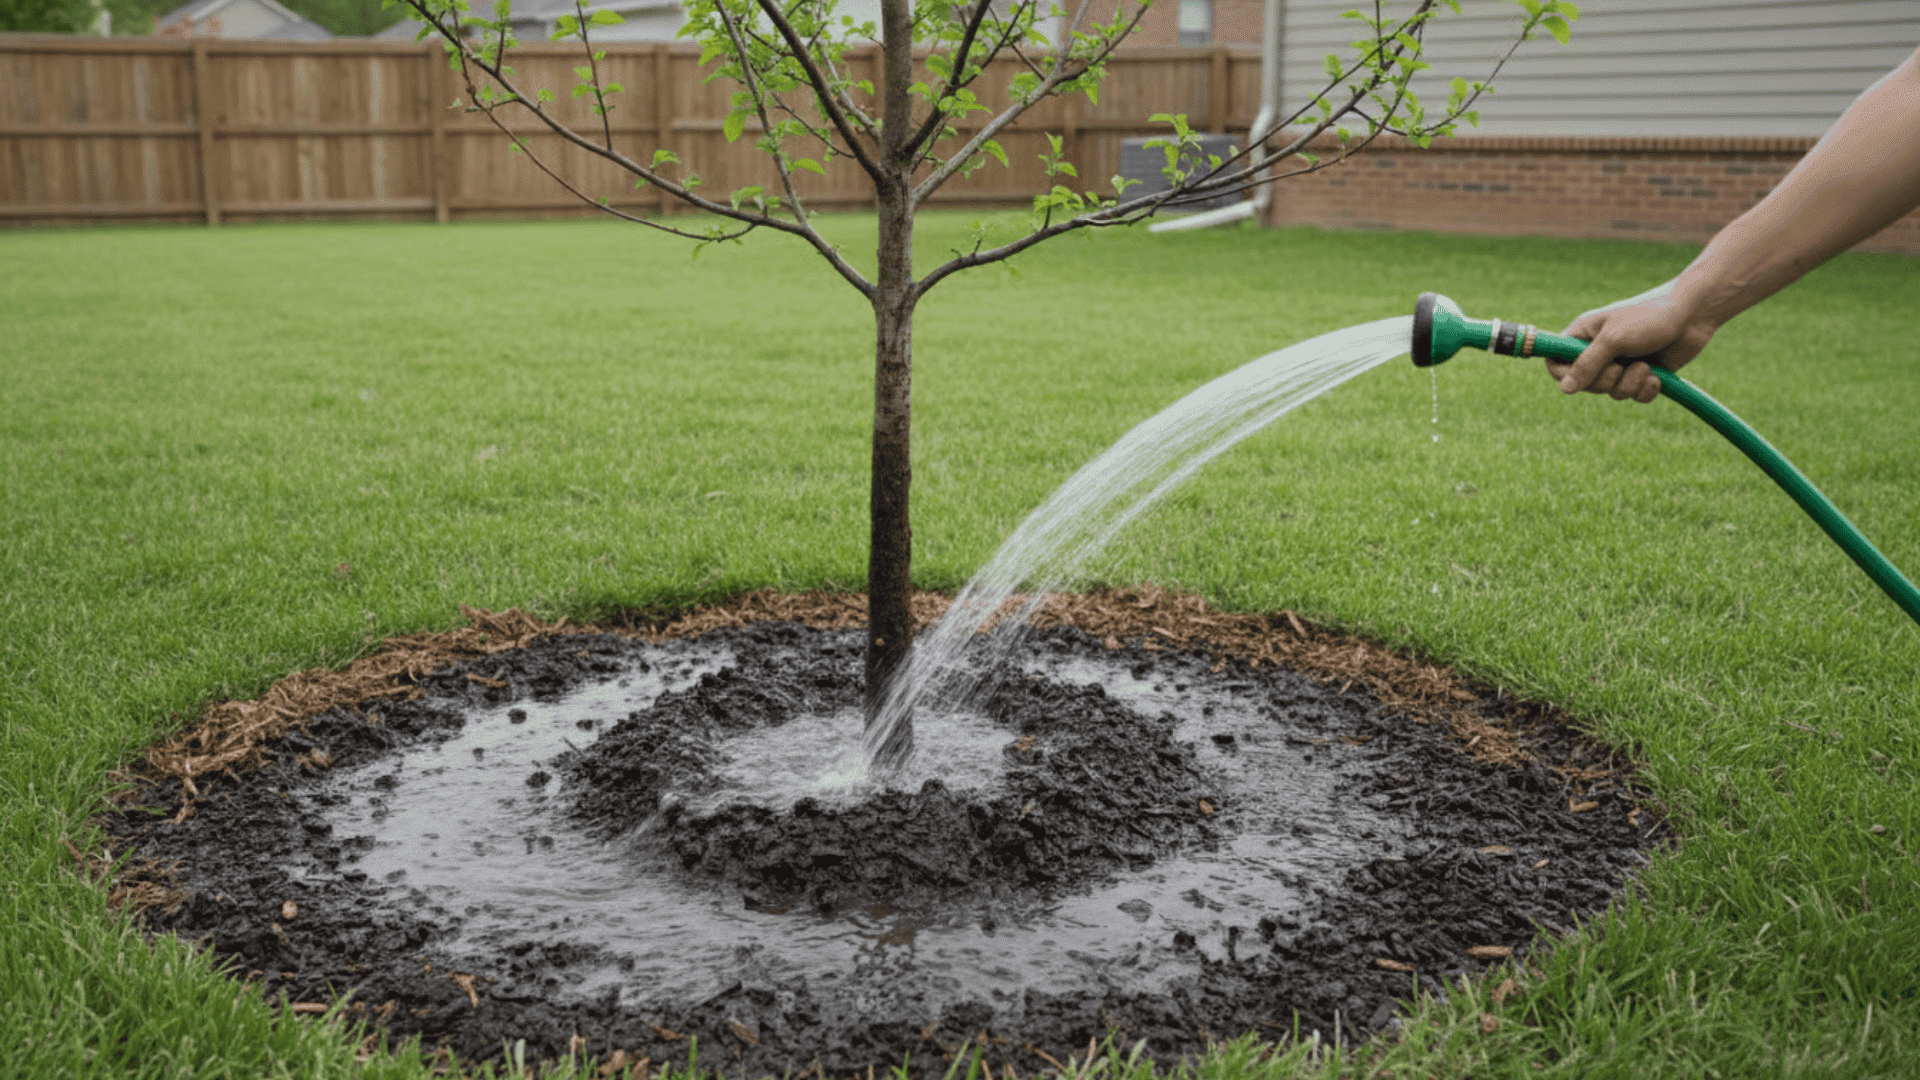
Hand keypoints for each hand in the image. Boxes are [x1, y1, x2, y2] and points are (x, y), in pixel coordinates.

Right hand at [1550, 285, 1718, 403]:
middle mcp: (1599, 351)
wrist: (1694, 314)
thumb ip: (1586, 364)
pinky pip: (1634, 396)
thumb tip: (1564, 389)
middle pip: (1585, 384)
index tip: (1579, 376)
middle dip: (1606, 380)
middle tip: (1621, 365)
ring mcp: (1621, 364)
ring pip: (1612, 392)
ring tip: (1646, 366)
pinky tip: (1657, 376)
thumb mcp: (1613, 339)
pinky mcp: (1642, 374)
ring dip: (1630, 383)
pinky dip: (1646, 389)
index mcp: (1583, 335)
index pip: (1556, 362)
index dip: (1563, 374)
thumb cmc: (1649, 317)